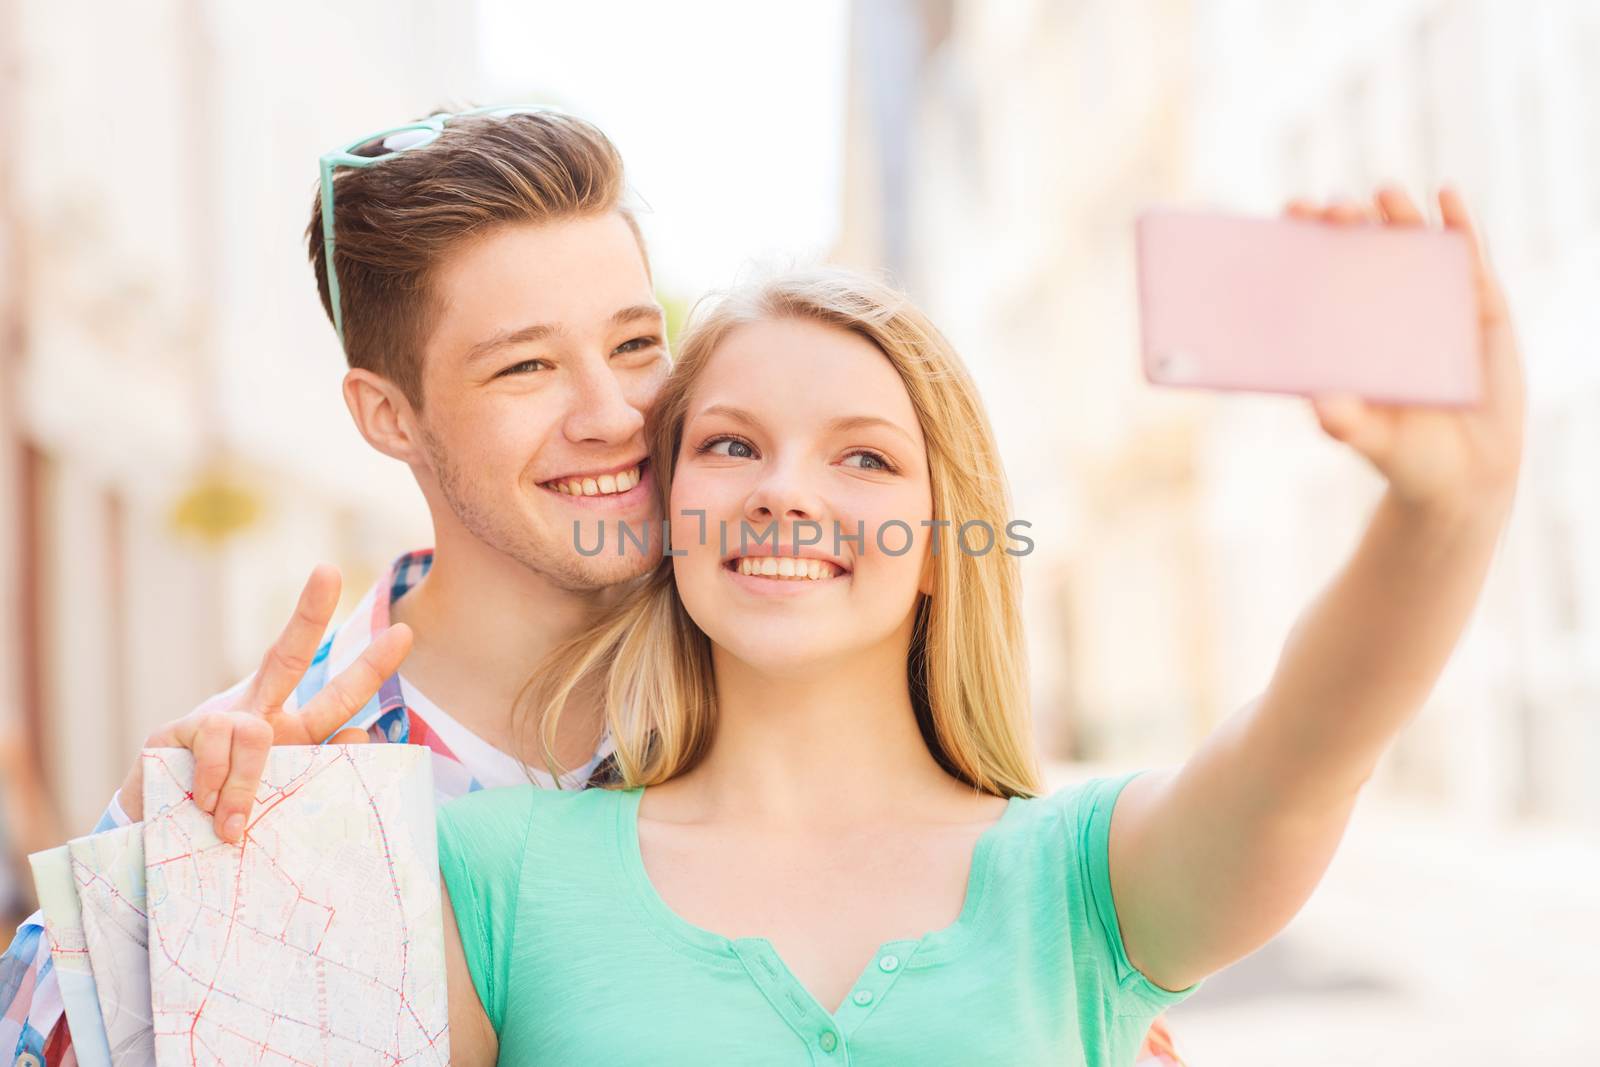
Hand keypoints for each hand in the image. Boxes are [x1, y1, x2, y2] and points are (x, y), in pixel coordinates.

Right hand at [120, 565, 412, 841]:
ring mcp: (217, 718)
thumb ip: (325, 770)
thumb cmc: (231, 823)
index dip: (370, 667)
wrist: (164, 842)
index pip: (337, 695)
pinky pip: (216, 749)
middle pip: (288, 656)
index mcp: (292, 732)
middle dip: (309, 613)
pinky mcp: (174, 731)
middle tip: (330, 571)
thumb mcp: (285, 802)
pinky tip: (201, 805)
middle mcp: (259, 715)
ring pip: (254, 733)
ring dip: (247, 786)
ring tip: (232, 825)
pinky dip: (215, 785)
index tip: (405, 632)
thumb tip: (364, 732)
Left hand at [1287, 186, 1525, 517]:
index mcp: (1347, 330)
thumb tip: (1322, 404)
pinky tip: (1446, 195)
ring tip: (1383, 193)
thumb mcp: (1369, 439)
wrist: (1464, 475)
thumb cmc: (1403, 453)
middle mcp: (1385, 307)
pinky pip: (1468, 257)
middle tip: (1333, 208)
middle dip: (1347, 221)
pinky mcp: (1479, 306)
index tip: (1289, 215)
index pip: (1319, 273)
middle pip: (1363, 249)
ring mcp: (1433, 301)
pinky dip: (1459, 224)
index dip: (1305, 240)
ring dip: (1398, 214)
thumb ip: (1345, 423)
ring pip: (1414, 244)